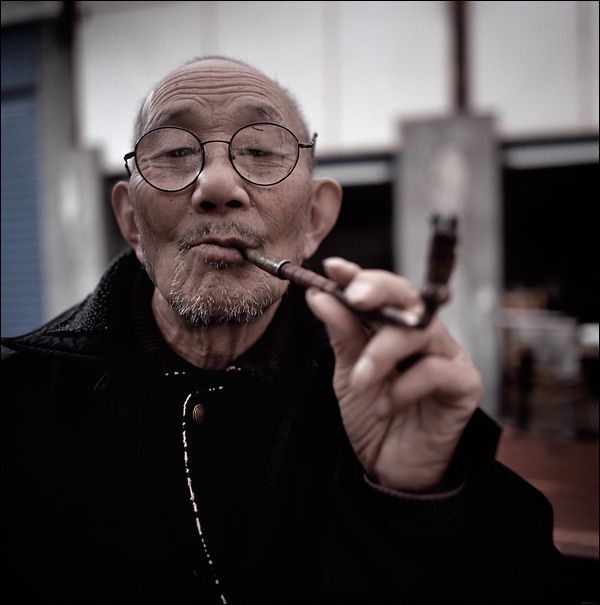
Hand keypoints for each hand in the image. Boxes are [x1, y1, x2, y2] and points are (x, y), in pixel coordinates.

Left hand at [305, 257, 482, 491]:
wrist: (390, 468)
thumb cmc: (372, 416)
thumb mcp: (349, 373)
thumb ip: (342, 335)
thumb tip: (320, 295)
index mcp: (394, 328)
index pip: (381, 292)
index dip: (360, 276)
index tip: (334, 268)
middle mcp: (424, 335)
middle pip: (409, 298)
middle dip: (379, 292)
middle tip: (355, 297)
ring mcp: (447, 356)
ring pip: (421, 331)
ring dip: (383, 352)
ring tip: (361, 381)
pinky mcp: (465, 383)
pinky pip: (436, 371)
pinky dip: (404, 388)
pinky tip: (386, 408)